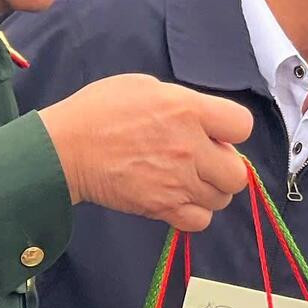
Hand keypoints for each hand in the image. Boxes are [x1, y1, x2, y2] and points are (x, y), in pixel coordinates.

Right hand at [42, 75, 253, 231]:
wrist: (65, 148)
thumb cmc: (98, 111)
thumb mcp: (145, 87)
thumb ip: (182, 102)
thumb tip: (203, 120)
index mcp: (187, 109)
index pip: (242, 126)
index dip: (231, 131)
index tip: (215, 133)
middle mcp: (189, 147)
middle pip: (237, 173)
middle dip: (224, 168)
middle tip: (202, 161)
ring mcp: (177, 181)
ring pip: (221, 199)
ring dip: (209, 191)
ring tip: (185, 180)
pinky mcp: (162, 207)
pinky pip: (200, 221)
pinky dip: (194, 214)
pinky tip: (177, 199)